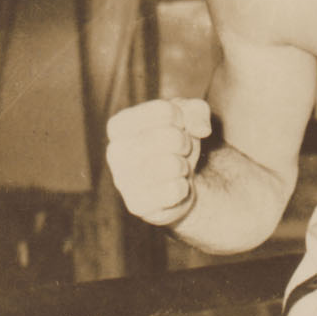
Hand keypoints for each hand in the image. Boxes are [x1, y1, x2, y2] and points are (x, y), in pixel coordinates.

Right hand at [106, 97, 212, 226]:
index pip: (164, 111)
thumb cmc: (175, 143)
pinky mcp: (136, 205)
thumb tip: (202, 129)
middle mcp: (114, 152)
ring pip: (172, 165)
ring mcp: (122, 180)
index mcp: (118, 125)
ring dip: (184, 166)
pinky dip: (183, 188)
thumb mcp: (188, 117)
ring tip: (176, 168)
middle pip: (169, 137)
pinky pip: (174, 191)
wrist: (177, 181)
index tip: (177, 127)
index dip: (183, 118)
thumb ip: (197, 110)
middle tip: (179, 151)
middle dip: (185, 143)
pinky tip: (173, 187)